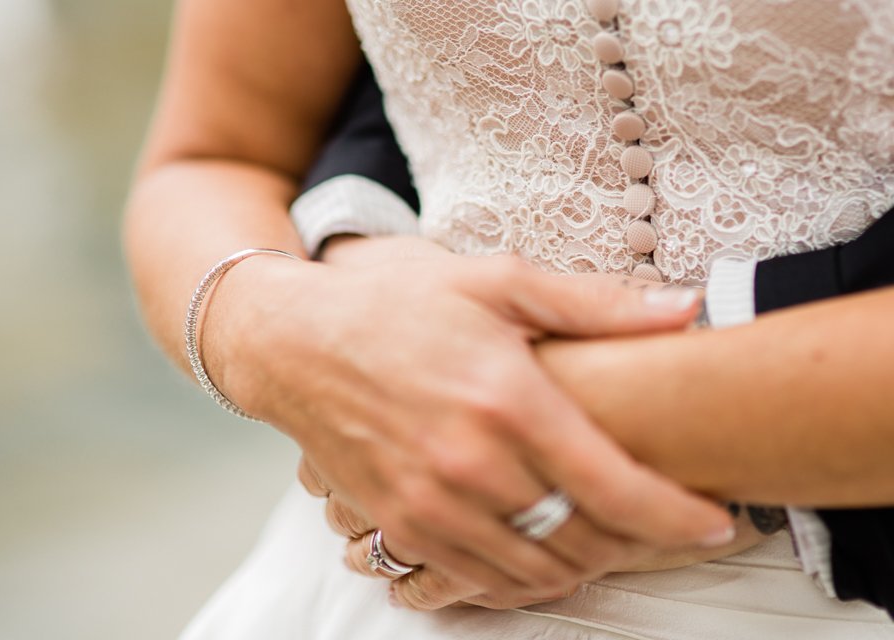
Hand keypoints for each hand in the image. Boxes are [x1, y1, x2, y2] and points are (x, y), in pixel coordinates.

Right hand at [206, 237, 733, 595]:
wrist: (294, 343)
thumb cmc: (395, 305)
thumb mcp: (495, 281)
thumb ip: (595, 303)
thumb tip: (687, 309)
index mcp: (507, 399)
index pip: (618, 486)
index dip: (679, 516)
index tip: (716, 522)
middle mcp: (470, 464)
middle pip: (584, 540)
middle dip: (641, 544)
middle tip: (664, 525)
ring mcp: (428, 504)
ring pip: (535, 574)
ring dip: (585, 566)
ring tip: (607, 539)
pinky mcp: (397, 525)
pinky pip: (476, 583)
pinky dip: (522, 580)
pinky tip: (539, 551)